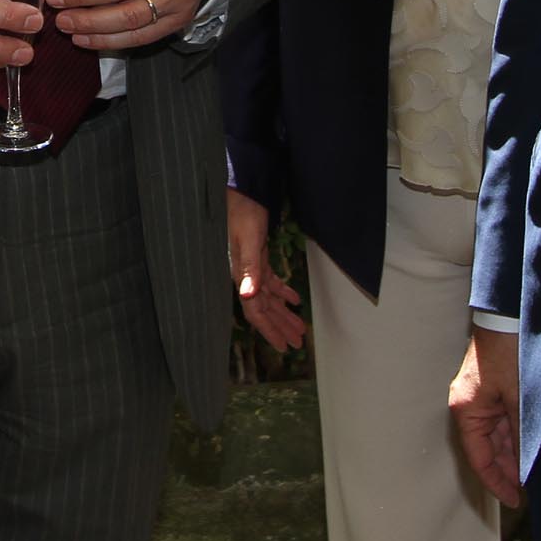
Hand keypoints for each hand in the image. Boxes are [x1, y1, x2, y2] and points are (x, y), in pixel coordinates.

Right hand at [225, 189, 304, 351]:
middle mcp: (246, 276)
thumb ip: (249, 269)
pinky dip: (283, 292)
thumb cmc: (242, 214)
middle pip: (264, 309)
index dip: (269, 330)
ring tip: (300, 327)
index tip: (284, 347)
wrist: (240, 193)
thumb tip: (248, 296)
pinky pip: (271, 281)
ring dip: (284, 312)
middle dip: (281, 326)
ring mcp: (252, 267)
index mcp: (242, 276)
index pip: (255, 312)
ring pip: (270, 298)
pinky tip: (294, 299)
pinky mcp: (259, 258)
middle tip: (298, 344)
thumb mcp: (248, 242)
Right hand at [448, 326, 522, 508]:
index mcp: (467, 410)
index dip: (496, 483)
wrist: (511, 317)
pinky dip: (517, 437)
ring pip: (497, 437)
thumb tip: (528, 466)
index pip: (479, 458)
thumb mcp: (520, 399)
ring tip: (536, 470)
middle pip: (487, 449)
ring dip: (515, 453)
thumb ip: (522, 434)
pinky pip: (503, 422)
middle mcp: (469, 407)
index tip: (514, 500)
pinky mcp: (493, 390)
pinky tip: (533, 446)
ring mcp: (481, 399)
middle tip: (531, 488)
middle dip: (509, 469)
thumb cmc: (510, 353)